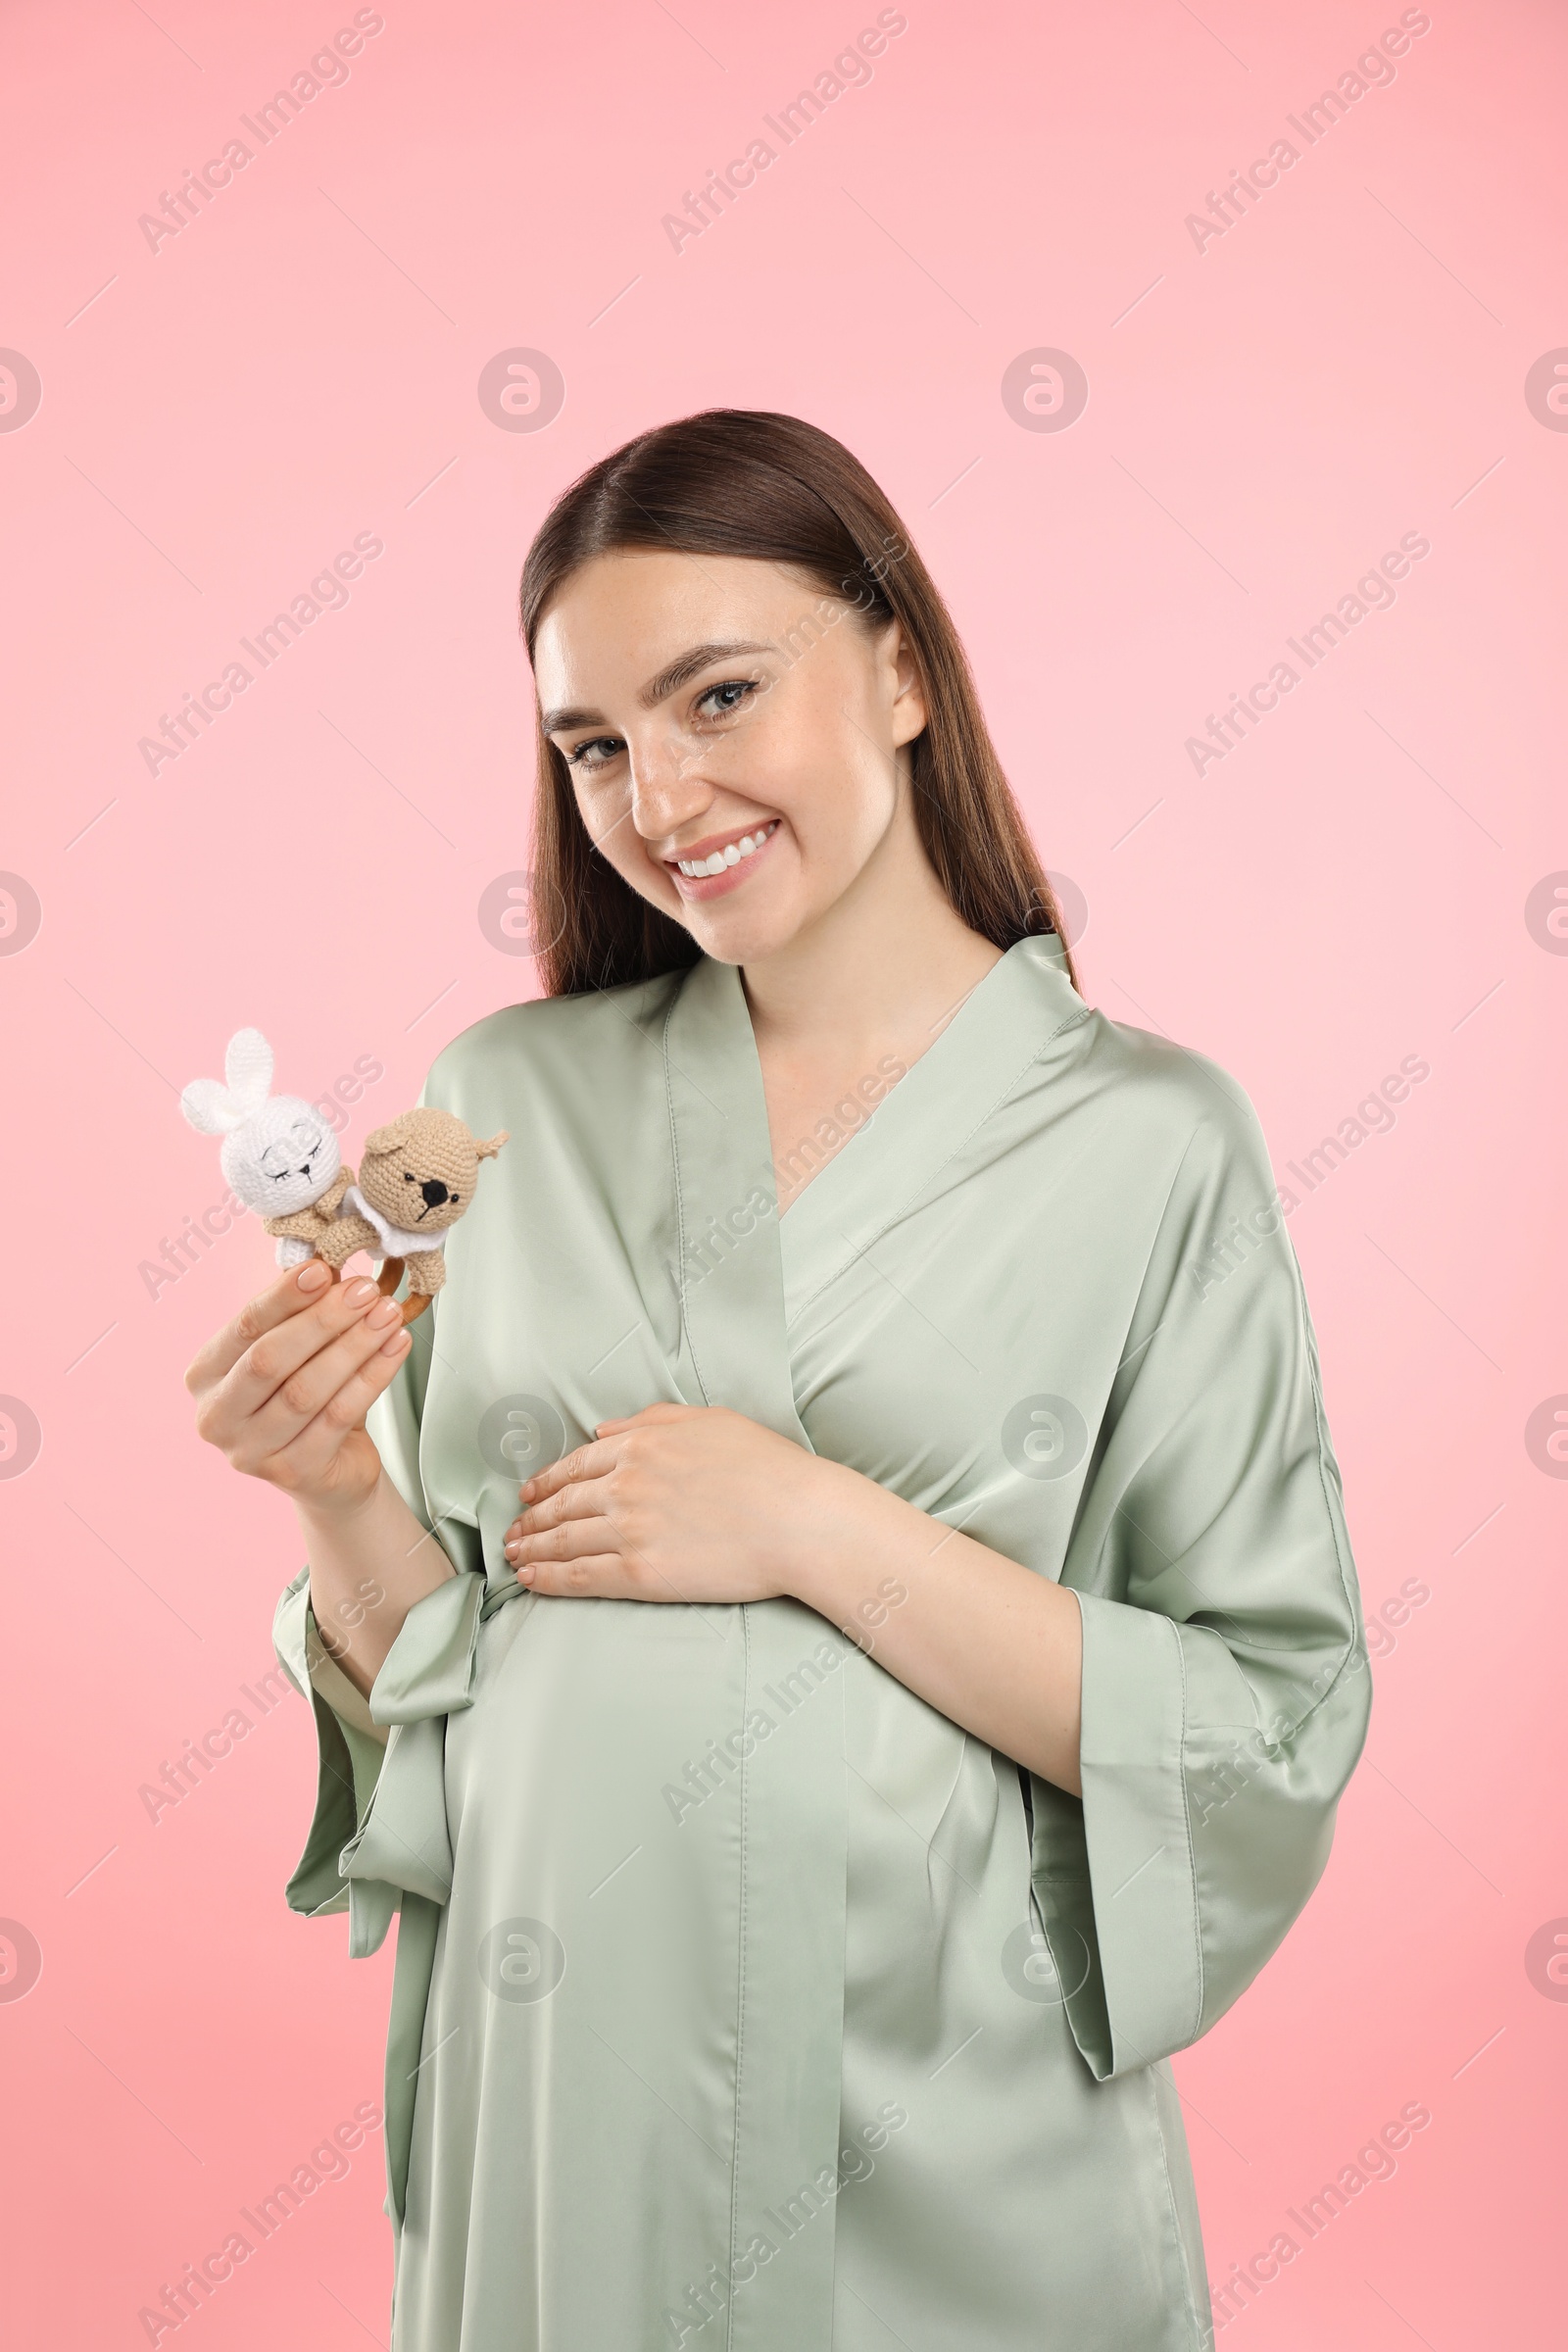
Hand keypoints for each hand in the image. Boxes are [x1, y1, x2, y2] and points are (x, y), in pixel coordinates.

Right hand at [184, 1259, 412, 1513]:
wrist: (328, 1468)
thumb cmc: (302, 1393)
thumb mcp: (293, 1351)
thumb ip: (300, 1313)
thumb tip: (328, 1267)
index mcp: (204, 1376)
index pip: (244, 1327)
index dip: (284, 1296)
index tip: (321, 1269)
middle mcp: (216, 1418)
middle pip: (270, 1359)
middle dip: (323, 1320)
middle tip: (365, 1291)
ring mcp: (251, 1452)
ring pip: (307, 1390)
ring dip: (354, 1345)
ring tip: (387, 1314)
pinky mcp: (294, 1473)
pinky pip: (339, 1416)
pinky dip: (372, 1377)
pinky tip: (395, 1347)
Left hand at [502, 1401, 842, 1604]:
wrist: (800, 1520)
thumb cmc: (769, 1469)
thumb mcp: (711, 1422)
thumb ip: (654, 1420)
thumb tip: (606, 1429)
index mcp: (642, 1444)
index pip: (577, 1464)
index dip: (547, 1481)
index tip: (530, 1493)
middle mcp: (626, 1484)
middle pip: (562, 1503)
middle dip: (532, 1518)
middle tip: (513, 1530)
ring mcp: (629, 1530)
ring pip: (562, 1540)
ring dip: (531, 1548)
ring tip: (514, 1555)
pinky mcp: (639, 1574)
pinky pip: (579, 1577)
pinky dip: (548, 1579)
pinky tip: (532, 1580)